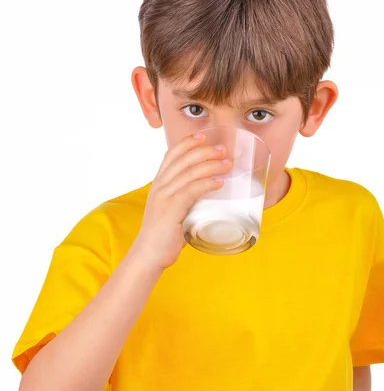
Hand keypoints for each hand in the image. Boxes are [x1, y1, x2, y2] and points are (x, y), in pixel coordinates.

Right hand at [134, 132, 232, 268]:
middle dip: (205, 151)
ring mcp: (164, 198)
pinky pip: (191, 191)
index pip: (171, 155)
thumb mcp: (172, 210)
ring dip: (211, 165)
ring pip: (189, 173)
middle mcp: (159, 187)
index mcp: (158, 185)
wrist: (148, 255)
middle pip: (183, 160)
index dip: (187, 143)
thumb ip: (185, 200)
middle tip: (223, 150)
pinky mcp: (170, 210)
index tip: (203, 136)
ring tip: (227, 164)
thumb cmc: (163, 235)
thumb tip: (207, 195)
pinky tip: (218, 182)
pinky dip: (206, 184)